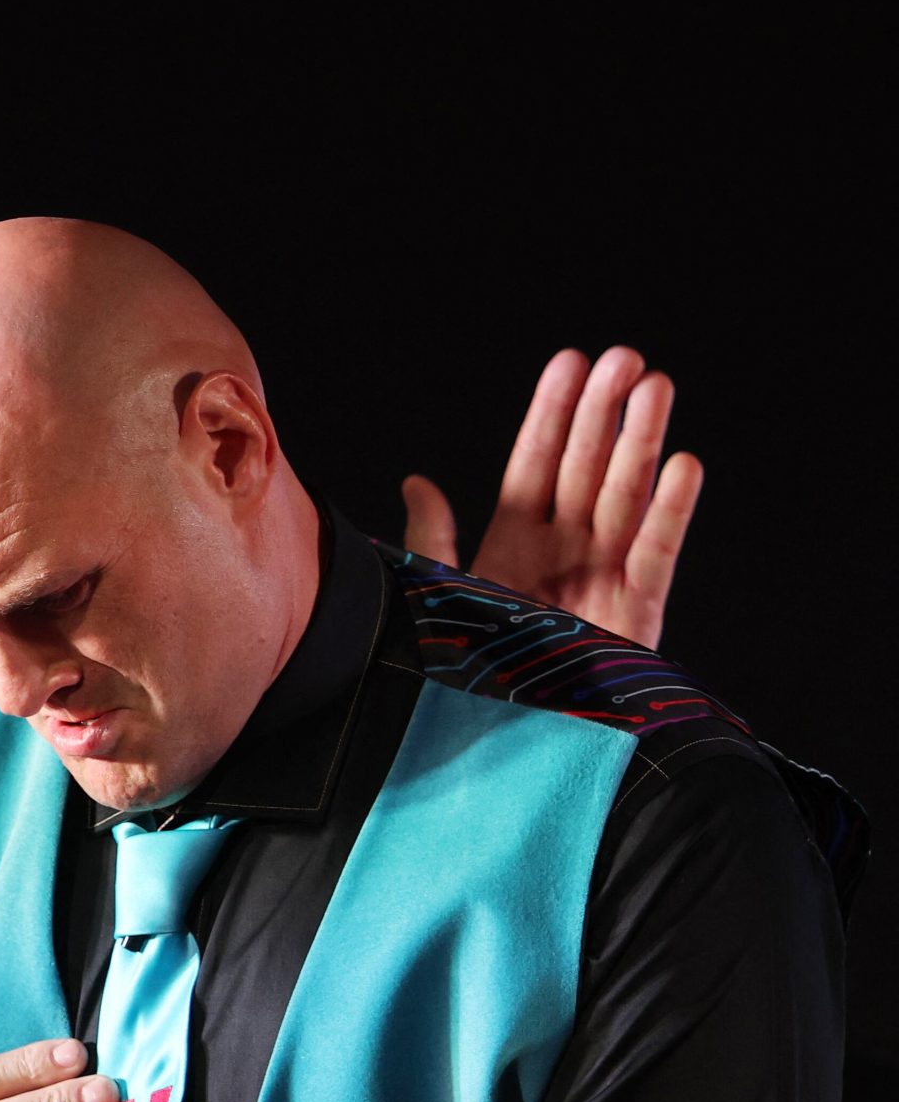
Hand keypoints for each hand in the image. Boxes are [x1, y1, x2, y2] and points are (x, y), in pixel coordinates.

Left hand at [400, 347, 702, 646]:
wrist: (507, 744)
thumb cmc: (469, 672)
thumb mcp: (442, 599)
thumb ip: (435, 539)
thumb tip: (416, 480)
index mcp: (512, 543)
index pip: (535, 463)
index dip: (552, 414)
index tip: (570, 361)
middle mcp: (561, 550)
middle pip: (586, 466)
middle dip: (604, 412)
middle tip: (623, 356)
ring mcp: (601, 575)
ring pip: (624, 494)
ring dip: (640, 440)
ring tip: (655, 384)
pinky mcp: (636, 609)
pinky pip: (655, 551)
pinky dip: (670, 510)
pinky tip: (684, 464)